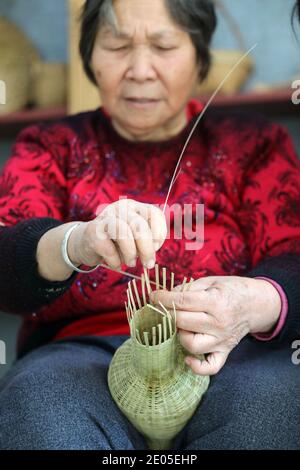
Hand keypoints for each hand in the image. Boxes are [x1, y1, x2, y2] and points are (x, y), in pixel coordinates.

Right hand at [68, 199, 166, 269]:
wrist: (85, 242)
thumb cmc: (116, 242)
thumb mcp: (135, 238)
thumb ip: (147, 241)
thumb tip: (153, 253)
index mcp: (135, 207)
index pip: (154, 214)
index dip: (159, 232)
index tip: (156, 247)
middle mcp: (121, 208)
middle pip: (139, 226)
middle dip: (147, 249)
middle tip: (148, 264)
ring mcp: (105, 217)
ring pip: (123, 233)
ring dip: (131, 253)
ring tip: (131, 263)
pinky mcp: (93, 231)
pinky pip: (108, 248)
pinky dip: (115, 260)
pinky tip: (116, 264)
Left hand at [150, 276, 280, 374]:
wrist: (257, 304)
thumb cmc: (232, 290)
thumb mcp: (212, 281)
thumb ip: (189, 288)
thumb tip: (167, 295)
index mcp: (216, 302)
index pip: (182, 302)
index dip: (163, 298)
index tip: (152, 296)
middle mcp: (219, 323)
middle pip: (183, 322)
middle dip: (167, 314)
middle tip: (162, 309)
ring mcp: (222, 340)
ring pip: (192, 345)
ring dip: (180, 335)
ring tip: (181, 326)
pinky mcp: (225, 351)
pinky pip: (210, 367)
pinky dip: (197, 367)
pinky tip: (187, 358)